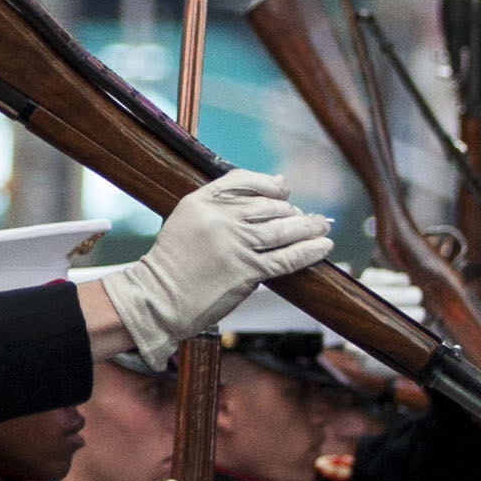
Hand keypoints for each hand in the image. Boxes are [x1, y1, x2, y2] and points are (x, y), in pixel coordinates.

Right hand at [84, 174, 332, 365]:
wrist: (158, 299)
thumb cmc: (174, 262)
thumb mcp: (187, 221)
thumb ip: (221, 205)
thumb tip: (273, 188)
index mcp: (201, 201)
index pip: (245, 181)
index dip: (270, 184)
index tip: (284, 189)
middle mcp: (219, 218)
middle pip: (269, 206)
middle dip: (292, 210)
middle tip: (306, 217)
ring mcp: (234, 244)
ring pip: (283, 230)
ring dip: (309, 227)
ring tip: (323, 226)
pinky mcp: (247, 270)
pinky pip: (287, 257)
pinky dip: (309, 251)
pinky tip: (323, 246)